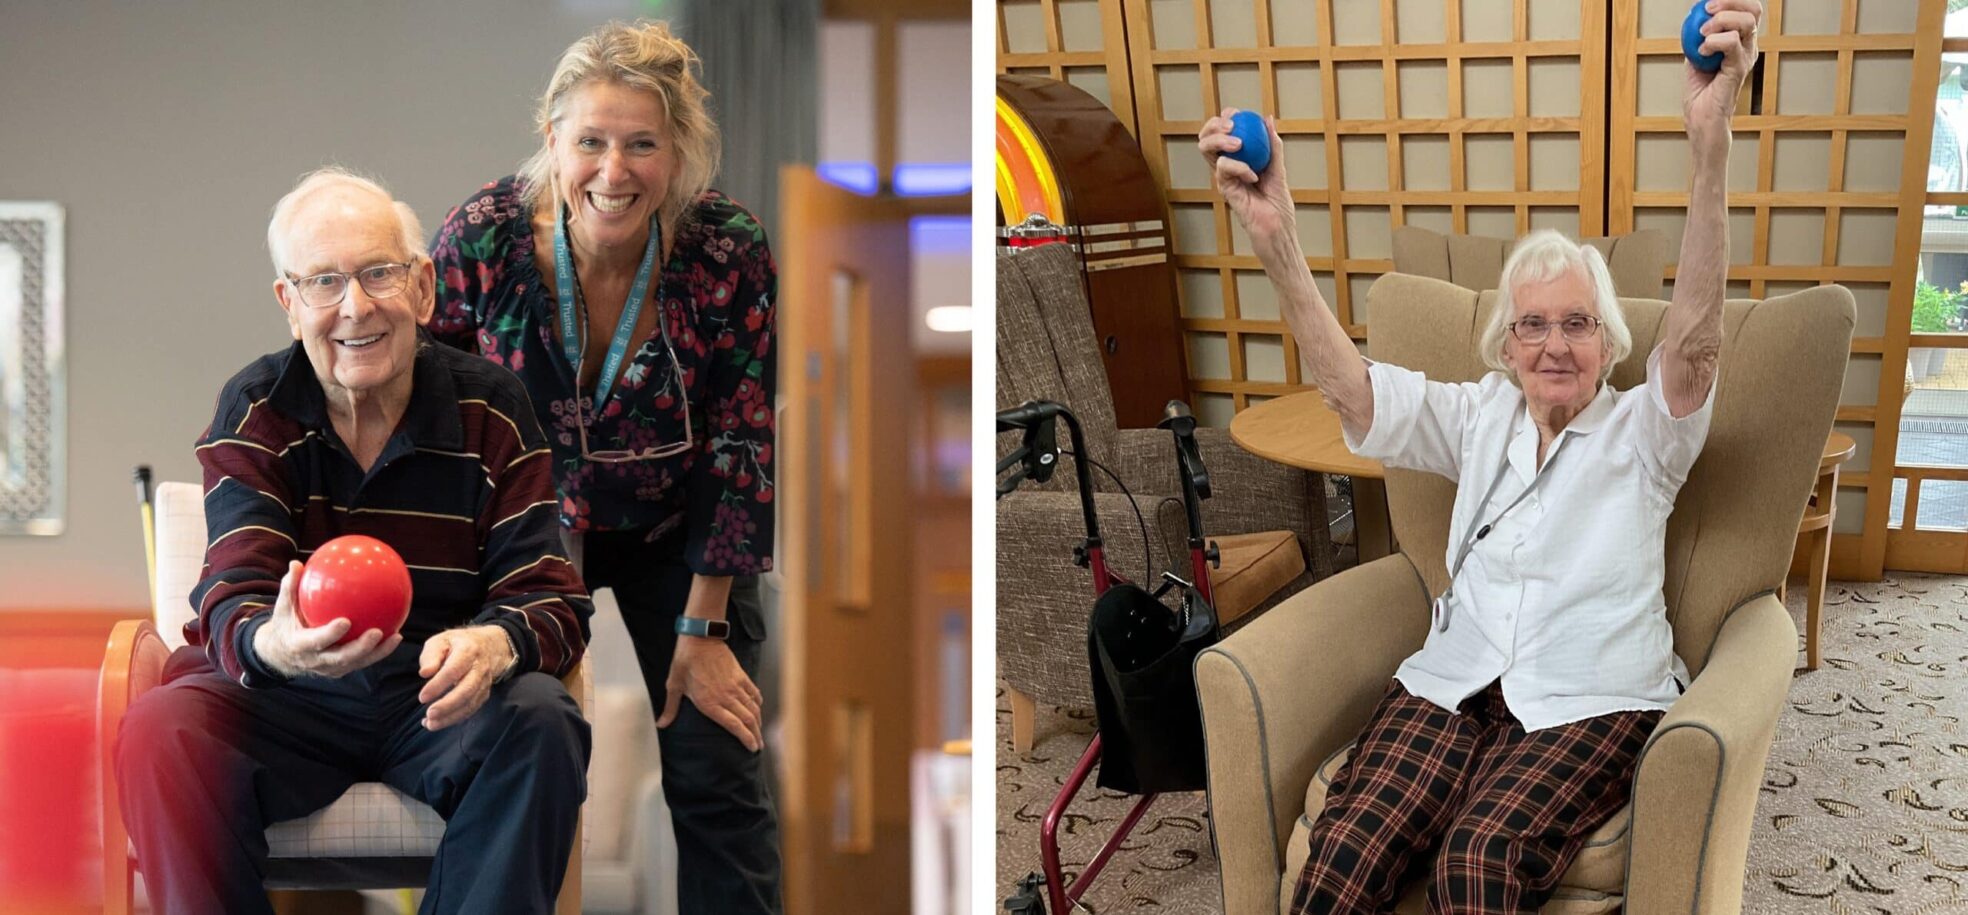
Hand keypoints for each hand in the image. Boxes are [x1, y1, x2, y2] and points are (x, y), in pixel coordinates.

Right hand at [253, 560, 401, 678]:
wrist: (282, 655)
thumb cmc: (285, 624)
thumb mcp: (283, 607)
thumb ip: (290, 587)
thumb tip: (297, 564)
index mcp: (300, 645)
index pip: (316, 641)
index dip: (330, 634)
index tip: (345, 621)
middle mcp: (316, 661)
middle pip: (341, 658)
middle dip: (360, 647)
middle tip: (377, 632)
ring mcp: (330, 668)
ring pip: (357, 663)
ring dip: (378, 652)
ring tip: (396, 637)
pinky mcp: (341, 669)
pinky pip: (362, 661)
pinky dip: (379, 651)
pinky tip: (396, 635)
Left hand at [417, 625, 516, 730]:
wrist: (488, 645)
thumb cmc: (456, 643)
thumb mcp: (440, 641)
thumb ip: (431, 655)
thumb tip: (424, 673)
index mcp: (468, 650)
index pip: (454, 670)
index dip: (438, 685)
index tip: (422, 697)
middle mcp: (480, 667)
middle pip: (467, 689)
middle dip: (448, 705)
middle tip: (429, 714)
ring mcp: (484, 682)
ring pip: (471, 703)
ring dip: (450, 716)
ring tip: (430, 724)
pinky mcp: (484, 693)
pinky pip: (472, 709)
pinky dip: (455, 718)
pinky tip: (437, 722)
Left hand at [657, 634, 763, 751]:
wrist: (700, 639)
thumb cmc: (684, 662)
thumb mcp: (674, 685)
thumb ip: (671, 708)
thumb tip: (661, 725)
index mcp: (710, 703)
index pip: (734, 726)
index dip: (745, 738)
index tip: (751, 748)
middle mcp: (726, 697)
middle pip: (747, 720)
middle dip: (755, 735)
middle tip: (758, 746)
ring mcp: (735, 686)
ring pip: (753, 708)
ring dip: (758, 722)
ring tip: (760, 733)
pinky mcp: (740, 676)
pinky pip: (754, 693)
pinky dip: (758, 703)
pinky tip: (758, 709)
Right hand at [1198, 108, 1294, 243]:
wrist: (1277, 227)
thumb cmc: (1278, 204)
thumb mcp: (1278, 167)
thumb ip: (1272, 144)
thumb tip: (1268, 119)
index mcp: (1238, 159)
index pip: (1222, 133)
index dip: (1224, 118)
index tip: (1236, 113)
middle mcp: (1227, 166)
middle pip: (1207, 138)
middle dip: (1214, 125)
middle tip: (1231, 124)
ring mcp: (1224, 177)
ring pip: (1206, 150)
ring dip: (1220, 140)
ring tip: (1239, 143)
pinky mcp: (1224, 188)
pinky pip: (1223, 168)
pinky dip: (1239, 166)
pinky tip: (1253, 174)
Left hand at [1685, 0, 1762, 165]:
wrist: (1701, 123)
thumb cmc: (1701, 96)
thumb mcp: (1695, 60)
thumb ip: (1698, 40)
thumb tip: (1692, 19)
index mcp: (1741, 43)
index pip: (1749, 10)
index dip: (1734, 0)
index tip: (1708, 3)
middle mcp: (1749, 48)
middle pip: (1753, 10)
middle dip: (1729, 2)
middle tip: (1706, 10)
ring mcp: (1746, 59)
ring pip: (1745, 23)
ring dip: (1719, 22)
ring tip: (1702, 35)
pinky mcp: (1738, 71)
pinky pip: (1730, 44)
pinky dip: (1712, 41)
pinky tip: (1702, 51)